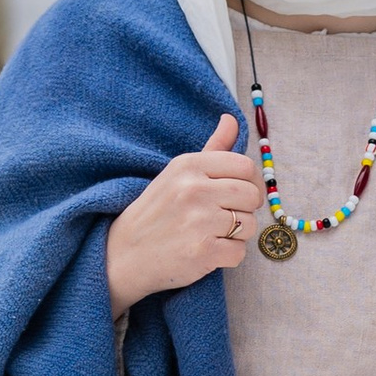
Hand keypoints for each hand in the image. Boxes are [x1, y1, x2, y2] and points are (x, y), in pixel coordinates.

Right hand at [106, 113, 266, 310]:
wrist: (124, 254)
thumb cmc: (156, 212)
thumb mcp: (178, 173)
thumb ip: (211, 147)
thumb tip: (231, 119)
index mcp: (188, 165)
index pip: (245, 166)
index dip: (249, 182)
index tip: (237, 194)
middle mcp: (194, 189)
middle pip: (252, 195)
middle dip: (244, 210)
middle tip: (222, 218)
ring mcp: (198, 221)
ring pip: (249, 225)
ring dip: (236, 235)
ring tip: (210, 234)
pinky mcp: (202, 251)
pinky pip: (239, 253)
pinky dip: (227, 256)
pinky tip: (207, 251)